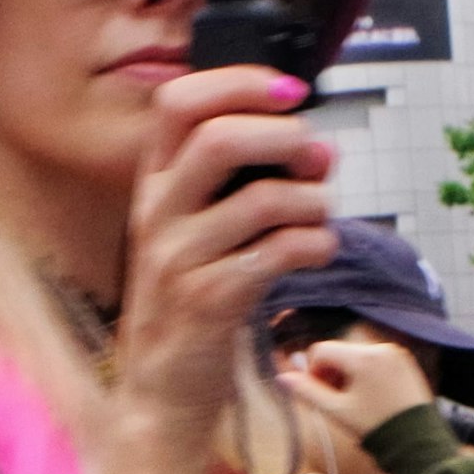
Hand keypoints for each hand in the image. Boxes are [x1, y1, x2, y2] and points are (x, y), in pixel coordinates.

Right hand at [114, 66, 336, 439]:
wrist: (160, 390)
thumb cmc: (192, 300)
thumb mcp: (196, 230)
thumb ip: (240, 182)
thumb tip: (314, 145)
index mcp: (152, 184)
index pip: (178, 102)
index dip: (239, 83)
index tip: (290, 92)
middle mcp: (156, 215)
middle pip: (219, 138)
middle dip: (286, 138)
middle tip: (317, 160)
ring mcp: (177, 260)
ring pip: (261, 199)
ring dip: (312, 200)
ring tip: (321, 216)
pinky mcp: (207, 303)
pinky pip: (277, 253)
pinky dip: (315, 244)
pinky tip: (318, 250)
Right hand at [277, 336, 435, 444]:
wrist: (416, 441)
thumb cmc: (375, 428)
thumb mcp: (337, 411)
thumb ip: (307, 392)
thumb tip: (282, 378)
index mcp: (362, 357)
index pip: (322, 351)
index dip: (313, 372)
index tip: (319, 394)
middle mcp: (381, 348)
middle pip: (341, 352)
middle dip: (332, 373)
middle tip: (336, 401)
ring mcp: (397, 354)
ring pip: (358, 356)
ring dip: (349, 374)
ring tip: (354, 401)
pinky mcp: (407, 362)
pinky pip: (378, 360)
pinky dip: (368, 374)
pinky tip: (372, 398)